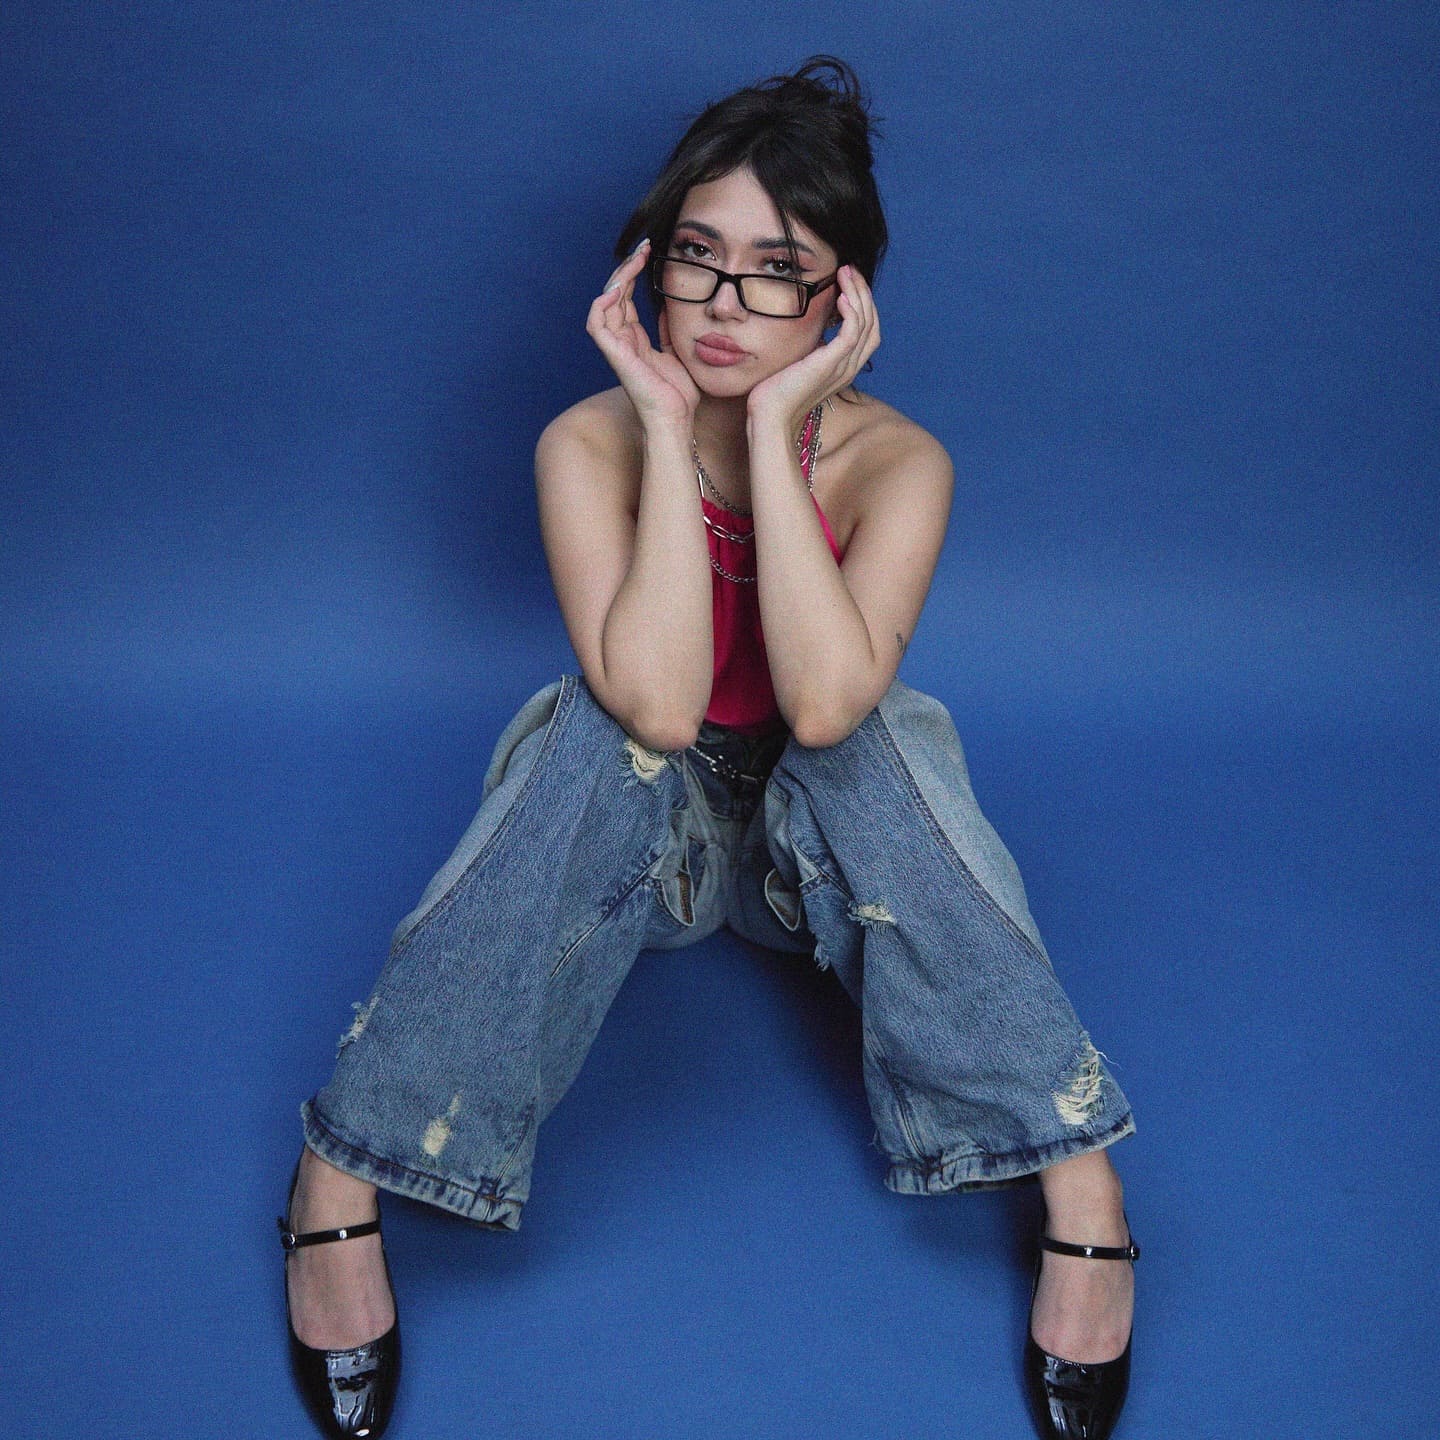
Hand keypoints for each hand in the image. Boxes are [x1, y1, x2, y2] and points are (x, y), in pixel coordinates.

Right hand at [586, 239, 699, 428]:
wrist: (677, 418)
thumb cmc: (678, 394)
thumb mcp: (677, 351)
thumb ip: (668, 329)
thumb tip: (669, 307)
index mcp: (635, 338)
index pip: (627, 296)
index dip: (634, 272)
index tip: (649, 251)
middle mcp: (622, 340)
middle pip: (615, 294)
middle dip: (627, 267)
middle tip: (644, 247)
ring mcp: (617, 347)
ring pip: (604, 303)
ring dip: (617, 279)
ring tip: (634, 261)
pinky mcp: (615, 356)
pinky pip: (597, 324)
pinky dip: (602, 304)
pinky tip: (619, 289)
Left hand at [745, 264, 880, 435]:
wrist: (769, 416)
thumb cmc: (776, 393)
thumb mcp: (798, 363)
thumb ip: (810, 348)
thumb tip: (810, 329)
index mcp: (843, 367)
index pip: (867, 330)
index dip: (861, 303)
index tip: (845, 280)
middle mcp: (848, 367)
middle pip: (873, 323)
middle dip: (863, 292)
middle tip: (848, 269)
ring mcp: (842, 367)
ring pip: (866, 323)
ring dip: (858, 294)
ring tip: (845, 273)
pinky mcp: (831, 364)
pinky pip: (852, 333)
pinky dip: (851, 311)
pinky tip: (841, 296)